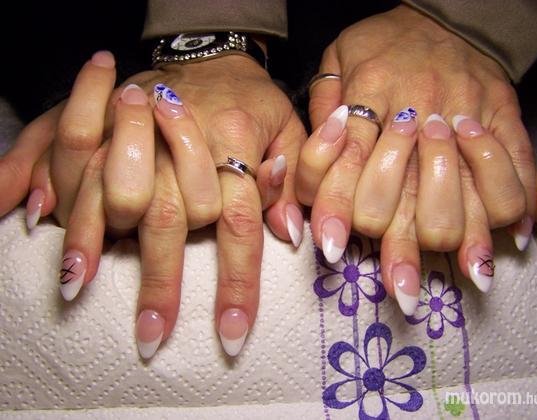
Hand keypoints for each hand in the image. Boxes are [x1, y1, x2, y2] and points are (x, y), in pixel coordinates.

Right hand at [0, 50, 305, 357]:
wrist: (209, 54)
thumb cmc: (253, 98)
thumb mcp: (288, 127)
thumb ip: (293, 180)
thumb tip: (289, 235)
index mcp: (234, 139)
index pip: (238, 221)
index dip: (237, 281)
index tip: (234, 333)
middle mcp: (183, 140)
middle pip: (172, 219)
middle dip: (161, 282)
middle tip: (153, 336)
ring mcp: (141, 133)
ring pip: (119, 198)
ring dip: (98, 248)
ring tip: (84, 295)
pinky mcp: (108, 130)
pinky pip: (80, 170)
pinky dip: (70, 211)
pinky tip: (61, 246)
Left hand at [297, 4, 536, 255]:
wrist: (447, 14)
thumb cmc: (384, 43)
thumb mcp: (337, 61)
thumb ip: (320, 111)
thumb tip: (311, 157)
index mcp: (367, 99)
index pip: (342, 165)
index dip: (335, 212)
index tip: (334, 251)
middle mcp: (414, 118)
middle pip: (397, 200)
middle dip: (398, 249)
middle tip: (401, 285)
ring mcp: (463, 121)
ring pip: (457, 198)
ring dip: (457, 243)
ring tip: (461, 275)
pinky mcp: (503, 121)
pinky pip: (514, 171)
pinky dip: (515, 210)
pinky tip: (511, 242)